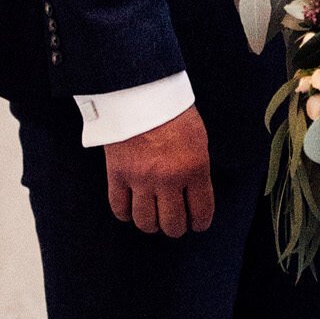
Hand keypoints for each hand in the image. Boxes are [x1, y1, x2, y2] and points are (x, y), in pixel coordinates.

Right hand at [104, 105, 214, 238]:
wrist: (139, 90)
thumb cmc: (171, 109)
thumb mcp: (198, 138)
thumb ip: (197, 168)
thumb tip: (195, 192)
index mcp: (194, 168)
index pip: (202, 211)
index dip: (200, 223)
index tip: (197, 223)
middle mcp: (168, 179)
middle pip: (173, 224)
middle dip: (176, 227)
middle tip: (175, 223)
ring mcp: (140, 179)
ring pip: (146, 222)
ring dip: (151, 224)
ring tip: (153, 218)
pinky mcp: (117, 174)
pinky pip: (120, 208)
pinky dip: (126, 214)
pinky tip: (132, 209)